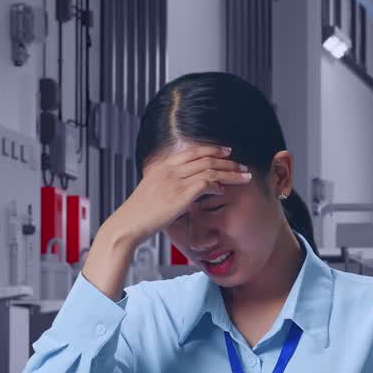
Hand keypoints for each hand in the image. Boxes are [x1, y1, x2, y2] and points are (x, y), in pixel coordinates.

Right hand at [107, 144, 252, 244]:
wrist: (128, 224)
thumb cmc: (141, 213)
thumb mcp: (153, 191)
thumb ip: (170, 185)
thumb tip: (187, 189)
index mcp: (163, 166)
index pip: (193, 151)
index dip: (213, 149)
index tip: (227, 151)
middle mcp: (170, 169)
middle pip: (205, 157)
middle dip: (227, 160)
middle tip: (242, 165)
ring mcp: (175, 180)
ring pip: (210, 169)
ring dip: (230, 173)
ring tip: (244, 177)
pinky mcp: (180, 194)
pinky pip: (206, 183)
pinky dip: (217, 185)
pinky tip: (223, 191)